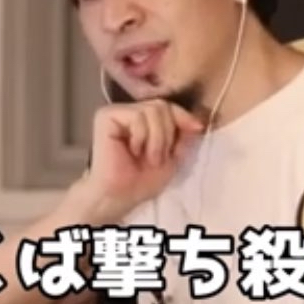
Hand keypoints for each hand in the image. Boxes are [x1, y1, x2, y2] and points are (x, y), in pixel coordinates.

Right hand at [81, 100, 204, 219]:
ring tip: (149, 158)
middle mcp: (129, 111)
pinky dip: (142, 136)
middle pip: (162, 105)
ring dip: (157, 139)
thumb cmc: (142, 180)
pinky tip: (133, 151)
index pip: (169, 107)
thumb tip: (197, 120)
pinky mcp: (106, 116)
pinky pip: (137, 116)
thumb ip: (183, 136)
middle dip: (167, 134)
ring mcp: (117, 112)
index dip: (184, 116)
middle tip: (159, 158)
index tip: (197, 128)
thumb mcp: (173, 157)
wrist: (120, 197)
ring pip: (153, 110)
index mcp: (144, 120)